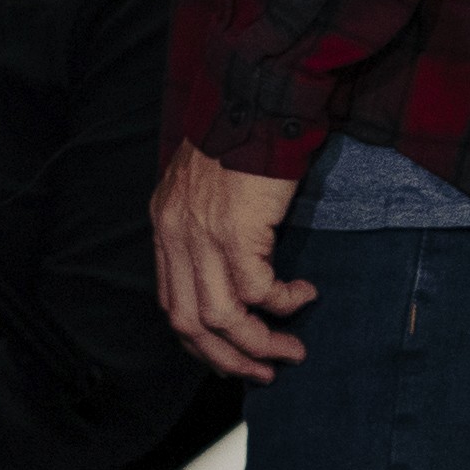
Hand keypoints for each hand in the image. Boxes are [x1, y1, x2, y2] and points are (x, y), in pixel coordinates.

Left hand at [152, 143, 315, 381]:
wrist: (256, 98)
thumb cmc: (242, 135)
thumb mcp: (205, 184)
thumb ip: (206, 225)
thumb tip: (233, 266)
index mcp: (166, 227)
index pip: (172, 304)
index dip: (201, 340)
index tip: (231, 356)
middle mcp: (176, 236)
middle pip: (192, 324)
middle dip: (229, 358)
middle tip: (263, 372)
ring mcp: (202, 236)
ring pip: (225, 317)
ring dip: (261, 343)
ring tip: (292, 349)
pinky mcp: (236, 232)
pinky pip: (259, 291)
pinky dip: (283, 302)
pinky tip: (303, 294)